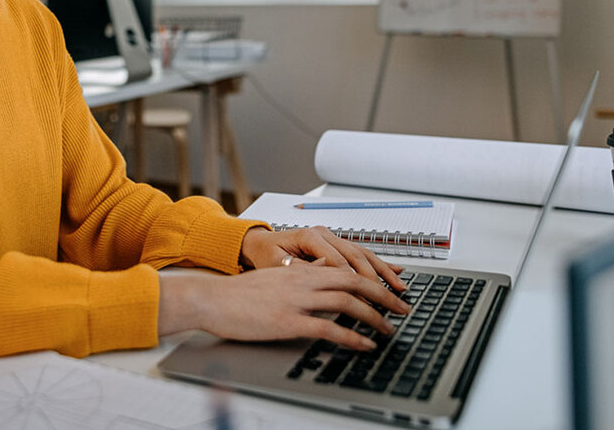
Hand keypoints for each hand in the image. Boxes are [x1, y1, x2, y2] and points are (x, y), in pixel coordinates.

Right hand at [159, 266, 411, 350]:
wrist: (211, 299)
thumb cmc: (239, 294)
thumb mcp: (275, 279)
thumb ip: (300, 279)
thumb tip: (323, 283)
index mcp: (300, 269)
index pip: (346, 268)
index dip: (373, 279)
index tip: (389, 290)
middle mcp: (303, 279)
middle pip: (354, 281)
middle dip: (384, 296)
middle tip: (402, 308)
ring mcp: (296, 300)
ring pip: (347, 301)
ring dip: (374, 316)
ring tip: (389, 330)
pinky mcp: (287, 321)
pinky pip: (328, 327)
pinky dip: (352, 336)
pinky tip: (364, 345)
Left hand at [240, 226, 406, 292]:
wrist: (257, 243)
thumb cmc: (264, 254)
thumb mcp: (274, 265)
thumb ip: (299, 270)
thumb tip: (323, 276)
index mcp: (310, 236)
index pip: (339, 263)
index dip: (353, 285)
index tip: (366, 305)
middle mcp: (324, 233)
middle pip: (357, 258)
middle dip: (377, 282)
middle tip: (393, 302)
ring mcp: (331, 237)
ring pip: (364, 254)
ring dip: (384, 272)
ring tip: (400, 289)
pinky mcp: (335, 243)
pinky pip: (361, 252)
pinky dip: (379, 263)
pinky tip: (395, 271)